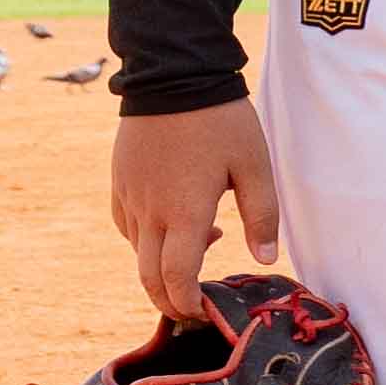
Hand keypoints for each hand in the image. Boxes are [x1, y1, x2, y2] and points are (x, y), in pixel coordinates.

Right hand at [110, 93, 273, 322]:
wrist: (172, 74)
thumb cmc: (220, 120)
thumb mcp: (254, 166)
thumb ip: (262, 216)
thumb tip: (266, 258)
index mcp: (184, 213)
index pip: (176, 279)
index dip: (187, 304)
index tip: (204, 311)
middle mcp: (150, 212)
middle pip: (148, 276)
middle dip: (169, 300)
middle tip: (196, 303)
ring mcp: (130, 196)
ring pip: (138, 251)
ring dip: (165, 263)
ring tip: (205, 238)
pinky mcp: (119, 181)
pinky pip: (127, 225)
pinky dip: (148, 238)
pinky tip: (175, 219)